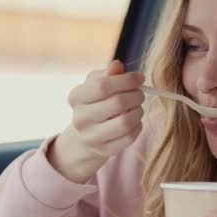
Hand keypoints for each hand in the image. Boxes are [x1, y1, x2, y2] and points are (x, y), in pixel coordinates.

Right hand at [48, 60, 144, 182]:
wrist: (87, 134)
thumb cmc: (96, 101)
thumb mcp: (97, 83)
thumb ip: (108, 73)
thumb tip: (117, 65)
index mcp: (76, 97)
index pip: (103, 85)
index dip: (126, 80)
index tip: (140, 78)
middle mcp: (80, 118)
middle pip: (118, 103)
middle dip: (136, 95)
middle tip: (140, 93)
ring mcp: (91, 137)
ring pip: (125, 122)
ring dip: (138, 111)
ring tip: (137, 107)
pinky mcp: (105, 150)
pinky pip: (130, 137)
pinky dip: (138, 126)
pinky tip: (135, 120)